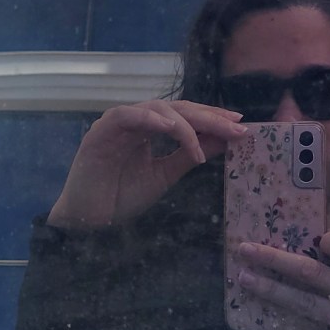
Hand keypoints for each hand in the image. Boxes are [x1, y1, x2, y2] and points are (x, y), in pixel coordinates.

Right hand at [48, 100, 247, 230]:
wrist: (89, 221)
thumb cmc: (121, 197)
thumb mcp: (165, 176)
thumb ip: (189, 156)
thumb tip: (224, 141)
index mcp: (150, 129)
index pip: (186, 115)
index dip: (212, 117)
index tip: (241, 126)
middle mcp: (135, 121)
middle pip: (177, 108)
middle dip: (208, 117)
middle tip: (235, 127)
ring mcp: (117, 124)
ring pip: (156, 108)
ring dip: (183, 122)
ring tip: (203, 140)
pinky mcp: (99, 132)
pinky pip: (125, 116)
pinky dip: (148, 119)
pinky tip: (168, 127)